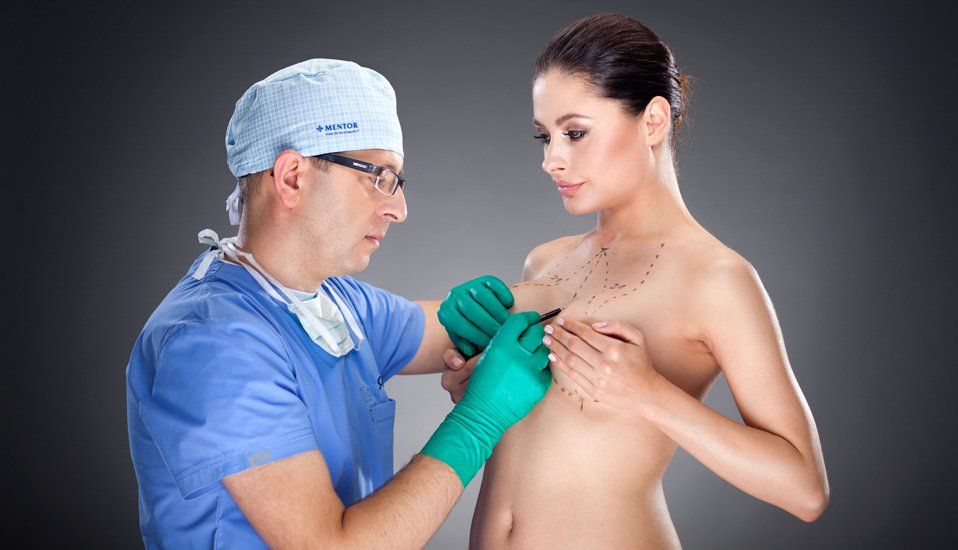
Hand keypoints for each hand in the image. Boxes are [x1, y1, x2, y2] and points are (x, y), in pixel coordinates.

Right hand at [422, 311, 550, 485]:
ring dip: (540, 350)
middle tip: (536, 332)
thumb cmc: (482, 383)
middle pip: (536, 333)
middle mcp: (517, 355)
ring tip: (533, 354)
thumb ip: (504, 341)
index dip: (528, 318)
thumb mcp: (487, 356)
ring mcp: (530, 370)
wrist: (483, 412)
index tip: (532, 318)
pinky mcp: (538, 385)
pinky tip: (532, 373)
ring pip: (544, 351)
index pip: (521, 321)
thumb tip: (523, 328)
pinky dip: (540, 370)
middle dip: (537, 331)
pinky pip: (546, 370)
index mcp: (501, 344)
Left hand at [437, 275, 513, 356]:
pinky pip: (495, 285)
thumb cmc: (471, 331)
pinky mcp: (484, 279)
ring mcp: (469, 285)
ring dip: (497, 311)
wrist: (476, 312)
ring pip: (484, 297)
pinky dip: (503, 294)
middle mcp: (454, 296)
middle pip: (472, 310)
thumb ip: (460, 353)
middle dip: (488, 324)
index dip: (476, 336)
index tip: (489, 344)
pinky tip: (508, 305)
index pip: (460, 325)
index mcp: (446, 312)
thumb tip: (459, 363)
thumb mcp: (463, 342)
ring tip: (506, 323)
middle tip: (501, 334)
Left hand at [543, 317, 659, 412]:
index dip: (571, 326)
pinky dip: (561, 365)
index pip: (586, 334)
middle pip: (574, 345)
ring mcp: (597, 379)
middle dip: (558, 335)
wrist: (646, 393)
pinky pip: (573, 375)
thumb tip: (595, 326)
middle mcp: (604, 364)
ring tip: (546, 340)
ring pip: (570, 360)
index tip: (561, 321)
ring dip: (556, 348)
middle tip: (548, 329)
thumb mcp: (637, 338)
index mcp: (614, 349)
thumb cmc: (641, 364)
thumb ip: (618, 326)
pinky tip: (553, 357)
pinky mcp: (593, 391)